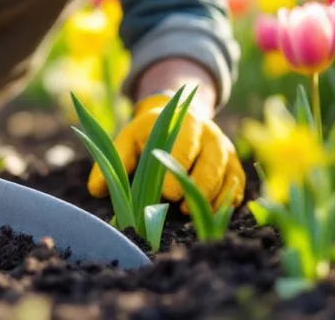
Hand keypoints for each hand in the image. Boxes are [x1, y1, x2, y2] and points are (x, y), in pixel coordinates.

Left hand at [87, 94, 245, 211]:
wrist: (177, 119)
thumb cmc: (147, 135)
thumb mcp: (128, 140)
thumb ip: (114, 161)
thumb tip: (97, 190)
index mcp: (183, 122)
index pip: (186, 145)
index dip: (179, 169)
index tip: (168, 194)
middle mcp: (210, 134)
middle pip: (213, 163)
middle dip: (198, 187)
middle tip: (179, 208)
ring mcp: (225, 150)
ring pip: (228, 177)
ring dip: (211, 199)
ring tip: (188, 214)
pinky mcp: (234, 167)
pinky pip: (236, 188)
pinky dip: (225, 203)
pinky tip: (207, 214)